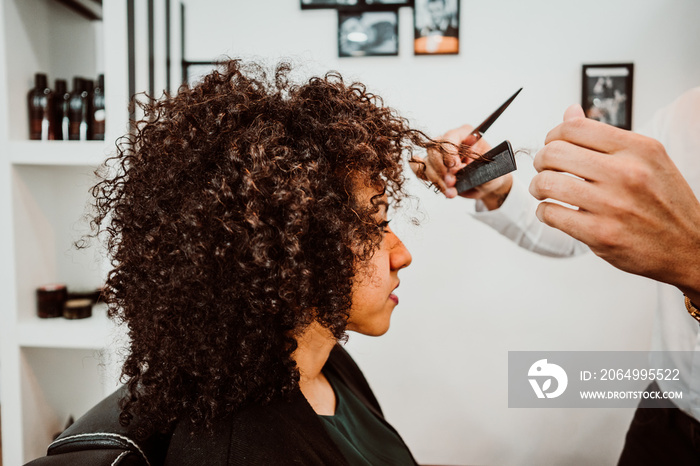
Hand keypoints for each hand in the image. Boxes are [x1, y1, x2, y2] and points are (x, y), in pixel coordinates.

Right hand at [411, 124, 512, 209]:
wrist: (487, 184)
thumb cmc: (492, 173)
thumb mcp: (490, 170)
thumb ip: (473, 169)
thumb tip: (454, 172)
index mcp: (466, 135)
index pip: (449, 137)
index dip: (448, 152)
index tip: (454, 166)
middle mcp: (449, 142)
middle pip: (434, 150)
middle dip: (441, 169)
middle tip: (452, 182)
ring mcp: (439, 154)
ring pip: (427, 163)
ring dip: (437, 180)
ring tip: (451, 192)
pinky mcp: (433, 167)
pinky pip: (420, 170)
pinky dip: (426, 179)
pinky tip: (438, 186)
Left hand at [530, 104, 699, 301]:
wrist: (689, 247)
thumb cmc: (667, 204)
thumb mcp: (648, 160)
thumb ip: (606, 137)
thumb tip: (570, 112)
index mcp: (638, 149)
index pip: (575, 127)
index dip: (553, 135)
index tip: (551, 145)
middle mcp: (626, 173)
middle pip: (555, 153)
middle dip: (541, 161)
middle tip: (544, 169)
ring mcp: (612, 205)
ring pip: (548, 183)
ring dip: (538, 187)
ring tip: (544, 190)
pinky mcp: (600, 234)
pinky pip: (551, 214)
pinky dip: (544, 212)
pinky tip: (553, 211)